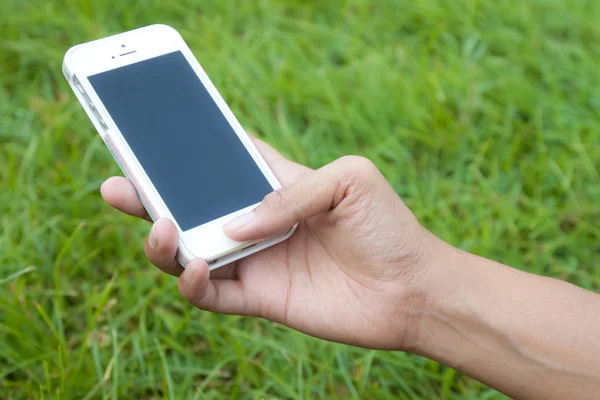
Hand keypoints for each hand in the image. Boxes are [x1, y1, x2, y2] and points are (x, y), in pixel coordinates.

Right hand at [101, 138, 447, 349]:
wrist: (411, 287)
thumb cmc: (387, 225)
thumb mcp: (348, 180)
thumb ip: (287, 194)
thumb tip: (232, 225)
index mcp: (275, 183)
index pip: (220, 163)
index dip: (187, 154)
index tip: (150, 141)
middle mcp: (257, 221)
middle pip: (192, 206)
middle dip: (152, 196)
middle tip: (118, 185)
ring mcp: (255, 260)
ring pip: (190, 251)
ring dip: (164, 241)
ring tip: (162, 228)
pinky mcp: (260, 297)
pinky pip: (211, 294)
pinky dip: (193, 283)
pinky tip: (195, 267)